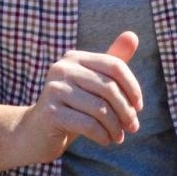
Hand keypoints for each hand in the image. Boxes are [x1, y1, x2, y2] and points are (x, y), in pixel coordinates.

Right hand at [18, 31, 142, 162]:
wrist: (38, 132)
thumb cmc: (73, 107)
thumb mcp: (94, 85)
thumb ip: (112, 62)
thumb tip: (133, 35)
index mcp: (75, 58)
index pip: (114, 65)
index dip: (132, 87)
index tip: (139, 107)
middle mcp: (62, 68)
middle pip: (109, 87)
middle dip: (126, 110)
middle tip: (133, 127)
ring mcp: (54, 89)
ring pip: (100, 109)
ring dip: (115, 127)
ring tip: (119, 137)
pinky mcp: (51, 112)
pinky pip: (88, 124)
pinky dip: (102, 135)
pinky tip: (106, 141)